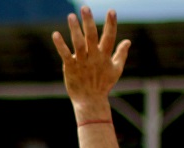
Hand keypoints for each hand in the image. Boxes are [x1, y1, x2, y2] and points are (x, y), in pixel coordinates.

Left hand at [52, 7, 130, 121]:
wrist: (90, 102)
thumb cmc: (103, 85)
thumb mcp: (116, 70)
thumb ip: (121, 54)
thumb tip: (128, 41)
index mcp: (105, 56)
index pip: (109, 37)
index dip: (111, 24)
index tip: (111, 11)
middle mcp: (93, 57)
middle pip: (92, 36)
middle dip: (89, 22)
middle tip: (85, 8)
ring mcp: (82, 62)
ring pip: (78, 43)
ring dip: (74, 29)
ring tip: (71, 16)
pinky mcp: (70, 67)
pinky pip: (65, 54)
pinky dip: (60, 45)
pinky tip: (55, 34)